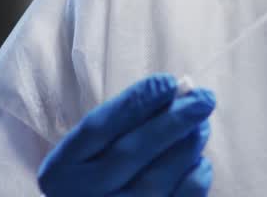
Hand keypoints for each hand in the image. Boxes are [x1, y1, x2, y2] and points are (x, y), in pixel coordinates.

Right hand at [37, 73, 215, 195]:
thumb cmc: (97, 177)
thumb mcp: (94, 150)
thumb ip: (128, 119)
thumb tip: (181, 89)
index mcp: (61, 170)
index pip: (99, 127)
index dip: (136, 101)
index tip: (168, 81)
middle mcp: (81, 196)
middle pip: (131, 152)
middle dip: (173, 120)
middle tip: (205, 98)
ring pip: (158, 179)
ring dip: (188, 146)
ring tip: (201, 126)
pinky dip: (195, 176)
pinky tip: (196, 161)